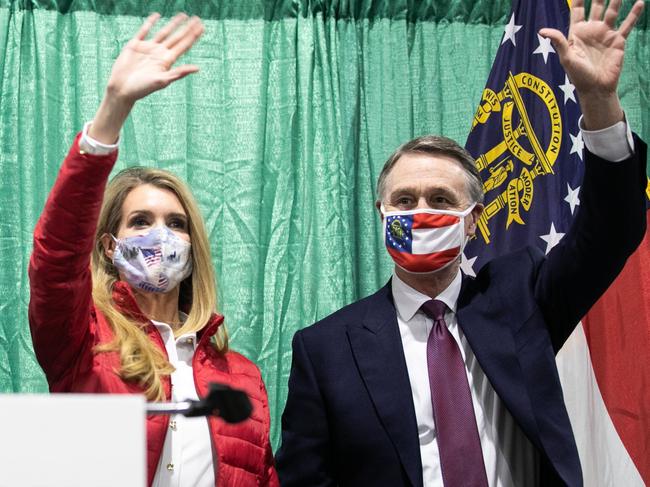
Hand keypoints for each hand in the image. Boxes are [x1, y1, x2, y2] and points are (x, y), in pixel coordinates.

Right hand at [106, 13, 203, 103]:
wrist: (122, 89)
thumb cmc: (142, 89)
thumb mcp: (163, 80)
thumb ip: (179, 73)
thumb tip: (198, 68)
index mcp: (167, 61)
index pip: (184, 45)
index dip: (193, 36)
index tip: (202, 27)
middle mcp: (160, 53)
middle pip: (177, 37)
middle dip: (187, 28)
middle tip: (198, 18)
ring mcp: (148, 48)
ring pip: (164, 32)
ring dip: (173, 24)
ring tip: (183, 15)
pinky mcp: (135, 45)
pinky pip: (144, 31)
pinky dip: (150, 23)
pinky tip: (157, 15)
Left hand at [539, 0, 643, 128]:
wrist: (596, 88)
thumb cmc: (578, 75)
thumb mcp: (566, 58)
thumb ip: (558, 41)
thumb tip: (542, 30)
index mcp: (577, 32)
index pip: (577, 10)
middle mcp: (592, 30)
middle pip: (596, 6)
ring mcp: (606, 34)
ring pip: (612, 11)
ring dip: (616, 0)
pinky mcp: (618, 40)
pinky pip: (627, 24)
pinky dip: (634, 14)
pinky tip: (639, 3)